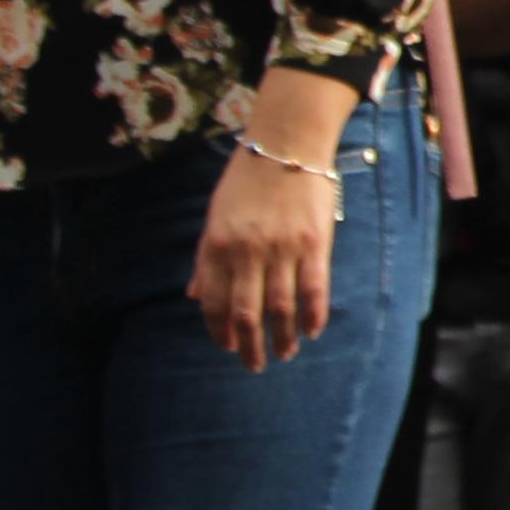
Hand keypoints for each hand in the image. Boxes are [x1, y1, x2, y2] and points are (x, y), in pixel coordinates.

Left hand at [191, 107, 346, 369]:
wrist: (286, 144)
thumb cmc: (246, 181)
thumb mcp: (215, 217)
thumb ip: (206, 259)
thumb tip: (195, 296)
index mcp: (218, 246)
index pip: (215, 302)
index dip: (220, 330)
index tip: (227, 347)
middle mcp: (248, 252)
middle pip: (247, 313)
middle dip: (250, 346)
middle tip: (255, 365)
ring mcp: (283, 249)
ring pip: (282, 307)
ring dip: (283, 337)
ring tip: (285, 352)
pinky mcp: (314, 243)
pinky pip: (314, 289)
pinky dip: (313, 315)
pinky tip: (311, 331)